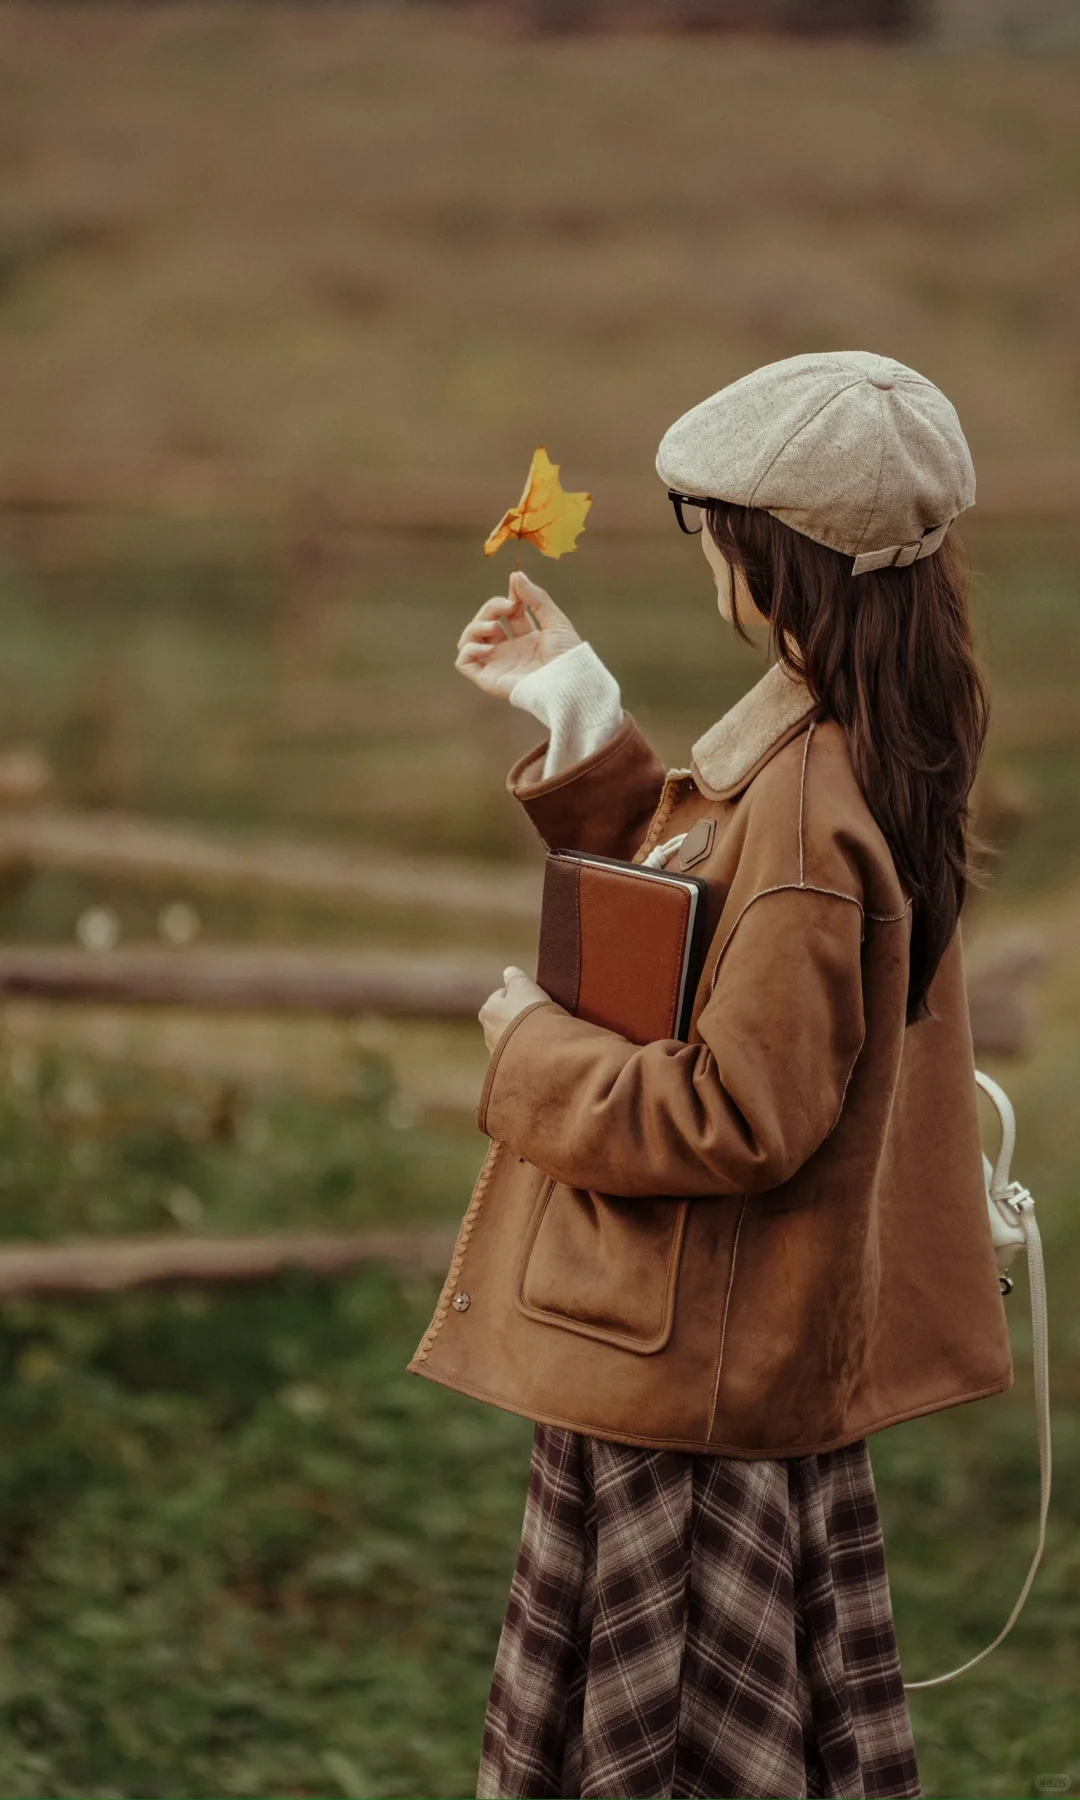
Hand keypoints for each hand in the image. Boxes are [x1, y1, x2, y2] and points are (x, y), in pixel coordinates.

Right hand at [455, 570, 582, 699]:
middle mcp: (510, 652)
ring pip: (469, 640)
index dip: (507, 600)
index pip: (506, 615)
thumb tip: (516, 575)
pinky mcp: (488, 679)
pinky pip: (463, 662)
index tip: (515, 594)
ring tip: (494, 626)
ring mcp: (498, 665)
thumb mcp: (555, 620)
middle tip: (507, 606)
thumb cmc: (568, 656)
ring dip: (476, 626)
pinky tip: (489, 646)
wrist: (568, 682)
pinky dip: (468, 649)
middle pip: (485, 623)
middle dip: (491, 608)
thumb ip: (536, 597)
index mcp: (527, 641)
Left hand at [479, 965, 550, 1051]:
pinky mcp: (509, 1068)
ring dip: (523, 1035)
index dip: (517, 994)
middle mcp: (487, 1032)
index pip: (500, 997)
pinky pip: (519, 1055)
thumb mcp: (524, 987)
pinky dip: (528, 1051)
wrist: (538, 1050)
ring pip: (511, 1038)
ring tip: (541, 1033)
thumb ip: (515, 978)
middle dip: (518, 1017)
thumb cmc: (529, 1015)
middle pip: (504, 1018)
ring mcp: (497, 1053)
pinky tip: (540, 1048)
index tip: (531, 997)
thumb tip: (508, 971)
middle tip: (536, 1015)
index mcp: (487, 1011)